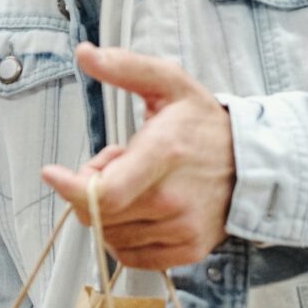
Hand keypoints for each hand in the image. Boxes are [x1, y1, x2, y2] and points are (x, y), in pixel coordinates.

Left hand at [41, 45, 235, 270]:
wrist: (256, 163)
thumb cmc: (205, 125)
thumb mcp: (169, 83)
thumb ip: (126, 67)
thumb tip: (85, 53)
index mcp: (165, 155)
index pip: (105, 192)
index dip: (71, 187)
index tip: (51, 172)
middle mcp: (174, 200)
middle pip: (99, 212)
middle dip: (91, 188)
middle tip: (117, 164)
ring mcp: (182, 229)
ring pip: (109, 234)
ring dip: (108, 212)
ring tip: (136, 184)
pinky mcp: (187, 250)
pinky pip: (129, 255)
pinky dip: (122, 234)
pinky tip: (140, 209)